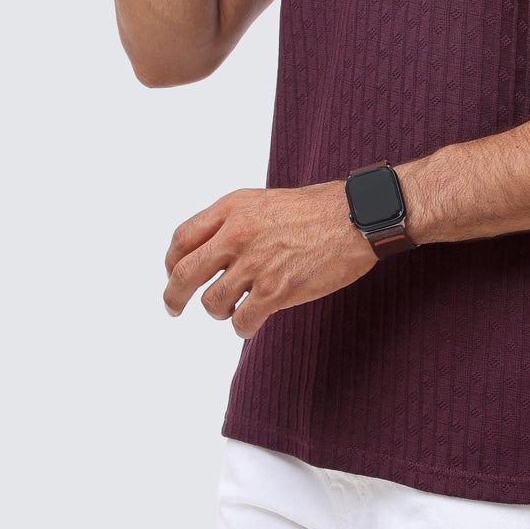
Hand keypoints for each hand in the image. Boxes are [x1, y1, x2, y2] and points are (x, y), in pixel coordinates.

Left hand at [163, 181, 379, 338]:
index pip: (182, 238)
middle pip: (184, 273)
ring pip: (211, 303)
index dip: (172, 262)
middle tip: (173, 308)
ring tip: (233, 309)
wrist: (357, 218)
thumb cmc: (318, 209)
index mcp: (233, 207)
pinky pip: (241, 322)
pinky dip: (242, 327)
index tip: (174, 274)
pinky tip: (251, 322)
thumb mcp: (265, 201)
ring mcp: (256, 263)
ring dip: (218, 311)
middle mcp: (238, 233)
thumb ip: (234, 221)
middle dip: (173, 297)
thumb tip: (209, 252)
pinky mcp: (276, 290)